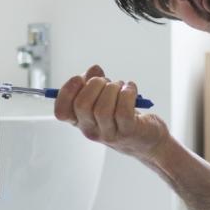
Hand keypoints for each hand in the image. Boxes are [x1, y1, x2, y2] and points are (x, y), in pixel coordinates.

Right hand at [55, 64, 173, 161]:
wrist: (147, 139)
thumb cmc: (122, 114)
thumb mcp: (103, 98)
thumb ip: (93, 83)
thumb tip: (94, 70)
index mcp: (80, 121)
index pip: (61, 112)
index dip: (67, 91)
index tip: (80, 78)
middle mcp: (91, 130)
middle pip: (82, 105)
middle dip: (94, 84)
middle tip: (106, 82)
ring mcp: (109, 134)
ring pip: (102, 108)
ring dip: (113, 88)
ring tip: (121, 86)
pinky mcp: (128, 132)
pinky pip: (123, 110)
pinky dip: (127, 93)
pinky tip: (131, 89)